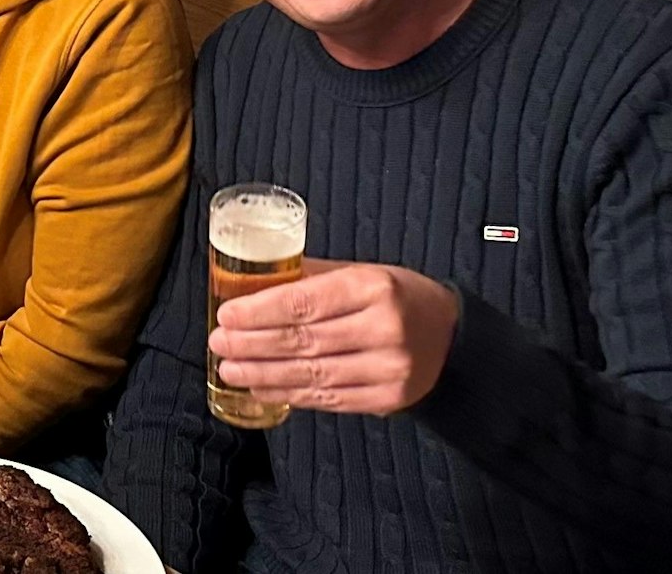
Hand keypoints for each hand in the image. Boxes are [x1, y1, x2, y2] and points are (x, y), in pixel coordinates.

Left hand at [210, 260, 459, 415]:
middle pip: (304, 340)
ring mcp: (388, 369)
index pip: (306, 302)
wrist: (452, 338)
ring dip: (264, 374)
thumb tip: (256, 281)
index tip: (227, 315)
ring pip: (312, 374)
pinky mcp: (386, 399)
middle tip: (219, 344)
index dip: (261, 311)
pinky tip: (263, 388)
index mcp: (376, 287)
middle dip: (253, 345)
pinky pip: (328, 398)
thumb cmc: (400, 298)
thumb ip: (315, 277)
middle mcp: (384, 329)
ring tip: (230, 370)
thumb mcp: (365, 272)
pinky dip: (291, 394)